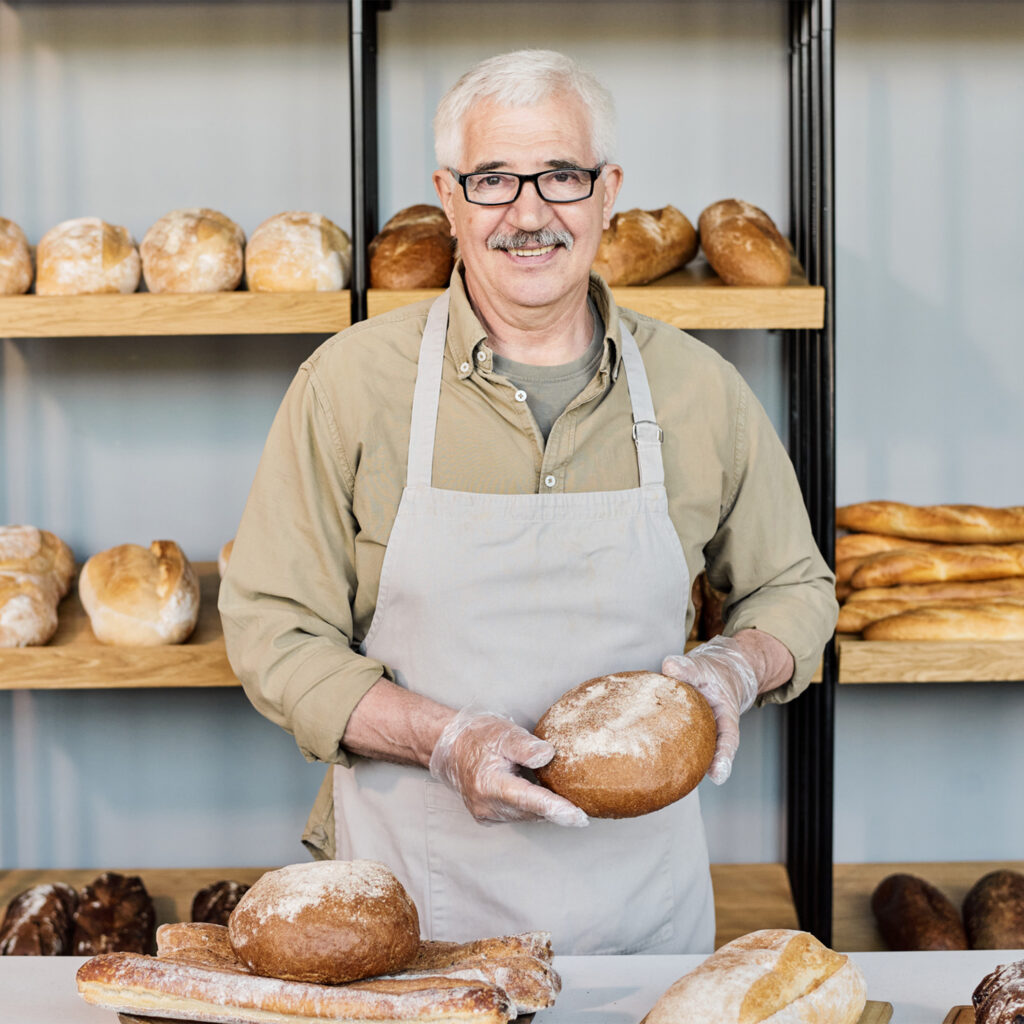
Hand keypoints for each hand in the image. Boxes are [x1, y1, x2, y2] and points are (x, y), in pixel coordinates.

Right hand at [428, 707, 587, 827]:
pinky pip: (518, 815)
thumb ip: (526, 746)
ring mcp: (486, 814)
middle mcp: (486, 805)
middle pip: (532, 812)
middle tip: (586, 808)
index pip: (530, 800)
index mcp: (489, 784)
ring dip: (546, 810)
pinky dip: (533, 808)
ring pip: (526, 816)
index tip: (580, 817)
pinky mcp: (487, 817)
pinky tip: (544, 798)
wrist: (450, 747)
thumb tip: (549, 755)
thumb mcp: (503, 732)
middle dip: (558, 811)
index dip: (557, 809)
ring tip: (568, 802)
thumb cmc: (478, 736)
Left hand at [661, 635, 758, 784]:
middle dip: (701, 768)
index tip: (718, 776)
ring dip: (678, 763)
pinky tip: (641, 756)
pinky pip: (671, 740)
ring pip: (690, 750)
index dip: (723, 758)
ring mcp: (697, 734)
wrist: (717, 674)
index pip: (728, 740)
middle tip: (690, 782)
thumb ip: (689, 669)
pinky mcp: (679, 732)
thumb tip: (670, 667)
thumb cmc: (712, 673)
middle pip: (709, 752)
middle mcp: (712, 730)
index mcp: (725, 717)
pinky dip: (659, 747)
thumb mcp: (704, 668)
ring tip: (662, 778)